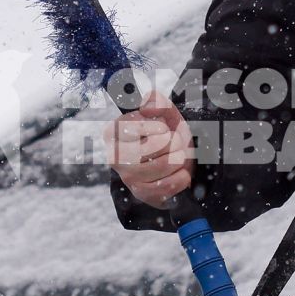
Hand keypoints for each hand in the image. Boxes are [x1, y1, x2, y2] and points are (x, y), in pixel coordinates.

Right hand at [107, 92, 194, 209]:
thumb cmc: (168, 134)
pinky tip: (180, 173)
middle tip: (175, 142)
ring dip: (179, 158)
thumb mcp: (166, 113)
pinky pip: (166, 186)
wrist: (179, 159)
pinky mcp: (140, 194)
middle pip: (153, 145)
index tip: (163, 128)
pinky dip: (181, 178)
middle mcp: (115, 156)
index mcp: (114, 132)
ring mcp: (127, 177)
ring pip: (162, 165)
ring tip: (178, 156)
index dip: (156, 127)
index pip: (133, 127)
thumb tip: (146, 107)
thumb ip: (157, 101)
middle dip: (173, 142)